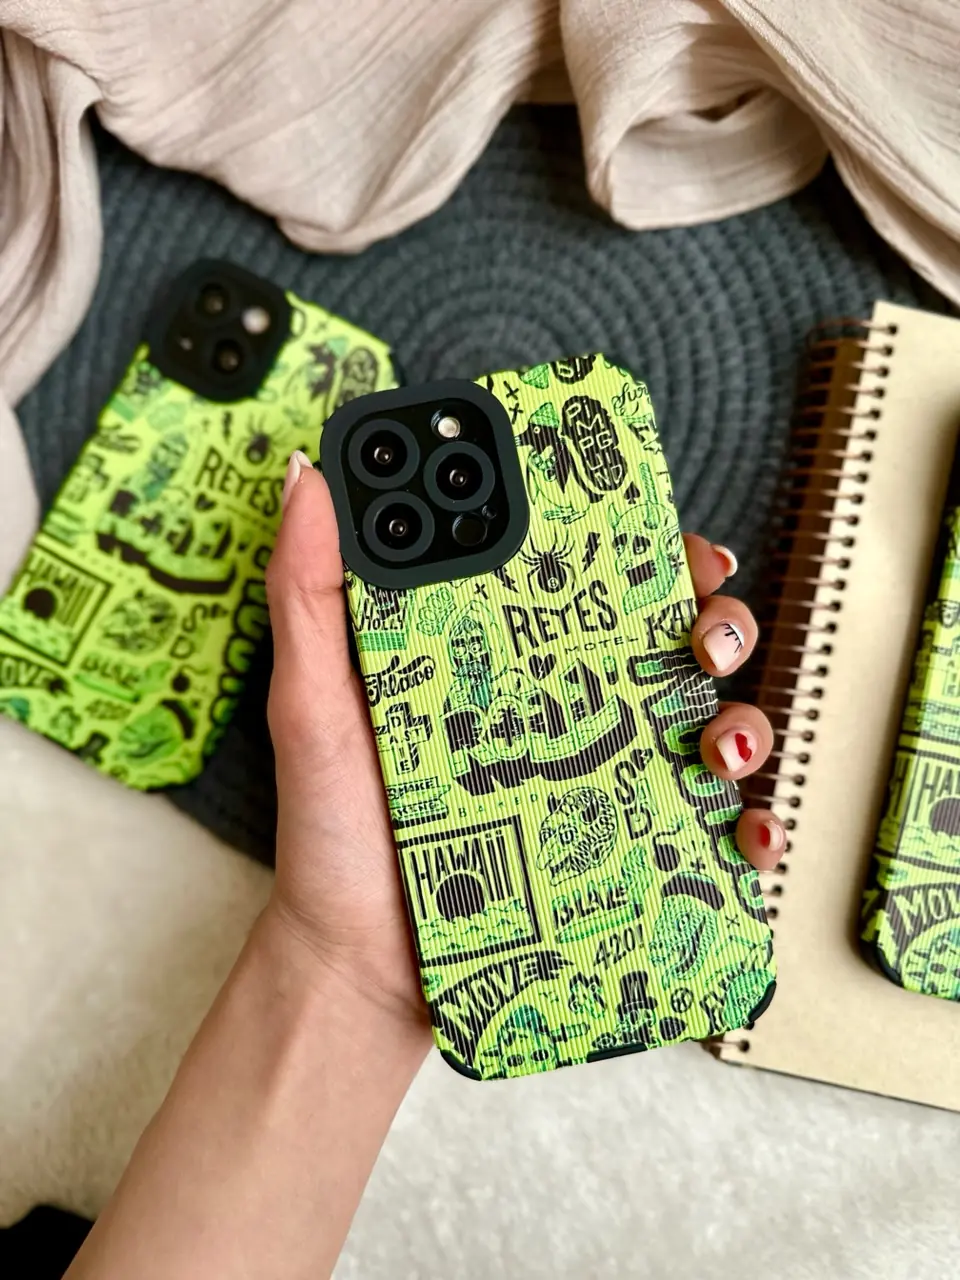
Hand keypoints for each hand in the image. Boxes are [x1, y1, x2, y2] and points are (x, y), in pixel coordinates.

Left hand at [264, 455, 784, 1033]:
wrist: (355, 964)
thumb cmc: (335, 829)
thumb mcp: (315, 701)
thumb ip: (310, 591)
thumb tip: (311, 474)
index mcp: (506, 660)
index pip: (588, 580)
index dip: (637, 542)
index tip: (656, 525)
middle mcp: (568, 714)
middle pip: (672, 643)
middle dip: (716, 622)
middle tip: (699, 638)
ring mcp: (602, 786)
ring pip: (709, 726)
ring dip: (742, 719)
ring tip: (714, 744)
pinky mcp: (624, 859)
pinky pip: (709, 837)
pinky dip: (747, 829)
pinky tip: (739, 831)